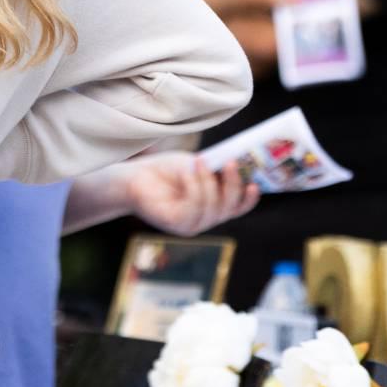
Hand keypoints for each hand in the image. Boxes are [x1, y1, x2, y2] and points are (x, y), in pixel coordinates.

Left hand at [126, 152, 258, 236]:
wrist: (132, 176)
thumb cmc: (163, 170)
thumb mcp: (194, 166)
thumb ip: (214, 170)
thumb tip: (236, 163)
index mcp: (211, 206)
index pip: (236, 208)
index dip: (248, 199)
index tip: (254, 184)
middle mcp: (204, 219)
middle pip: (229, 208)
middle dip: (232, 185)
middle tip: (230, 162)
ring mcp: (191, 225)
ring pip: (213, 206)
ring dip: (207, 181)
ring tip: (197, 161)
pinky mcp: (177, 224)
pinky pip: (194, 207)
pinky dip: (193, 186)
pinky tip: (186, 171)